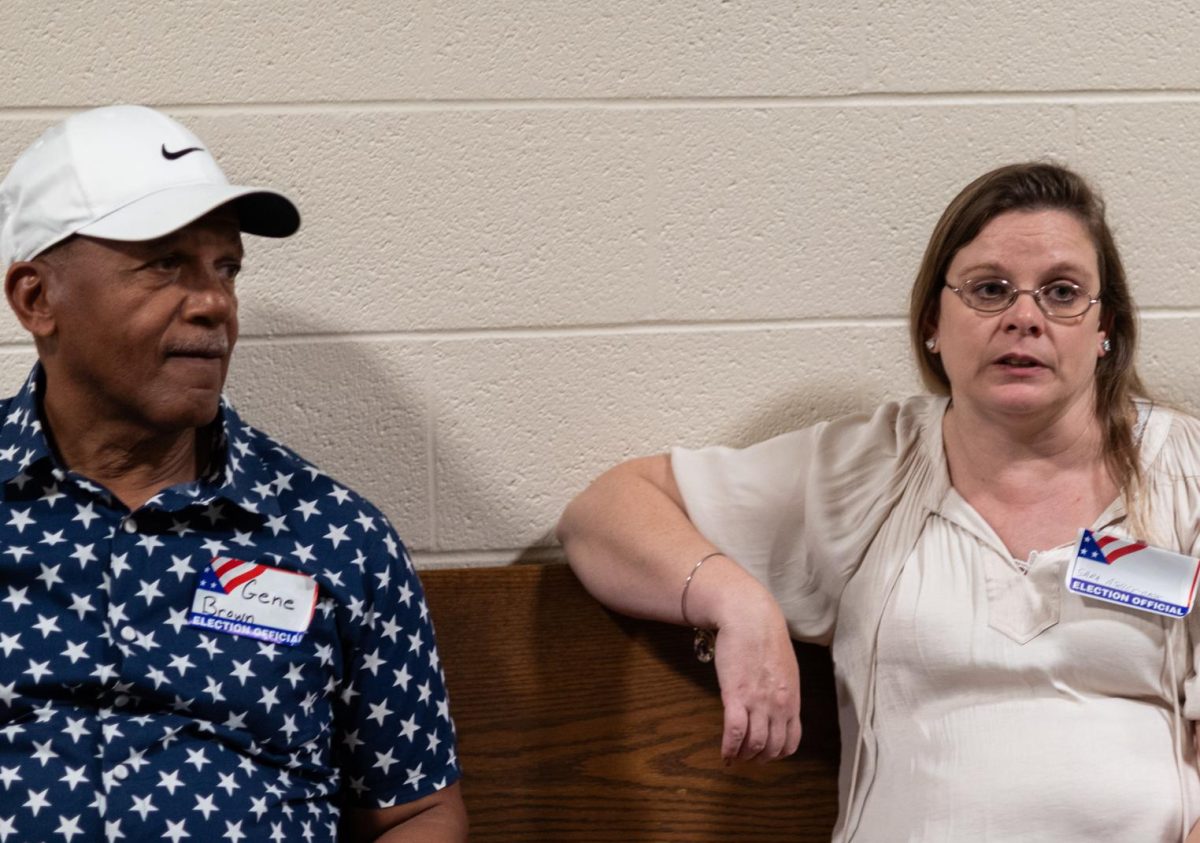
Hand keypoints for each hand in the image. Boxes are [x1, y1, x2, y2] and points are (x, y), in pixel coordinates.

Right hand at [713, 603, 801, 763]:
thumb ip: (783, 690)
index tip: (766, 753)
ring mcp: (758, 702)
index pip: (791, 741)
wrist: (750, 617)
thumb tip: (777, 704)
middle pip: (773, 747)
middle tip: (748, 758)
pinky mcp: (736, 696)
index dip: (778, 753)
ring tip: (735, 755)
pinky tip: (724, 752)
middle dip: (759, 758)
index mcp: (792, 699)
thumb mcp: (785, 667)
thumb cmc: (766, 636)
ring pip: (755, 744)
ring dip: (744, 755)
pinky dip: (729, 747)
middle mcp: (779, 706)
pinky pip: (734, 732)